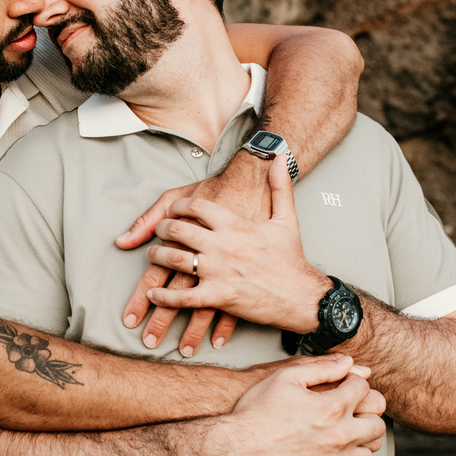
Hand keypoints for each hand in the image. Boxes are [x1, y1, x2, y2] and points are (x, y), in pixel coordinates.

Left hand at [144, 159, 330, 333]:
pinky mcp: (218, 297)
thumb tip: (279, 158)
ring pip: (174, 260)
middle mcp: (223, 245)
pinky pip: (182, 297)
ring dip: (157, 257)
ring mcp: (218, 272)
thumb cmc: (291, 259)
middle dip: (162, 229)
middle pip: (178, 231)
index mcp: (235, 225)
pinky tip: (154, 294)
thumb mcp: (286, 219)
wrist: (302, 295)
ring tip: (153, 255)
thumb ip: (280, 186)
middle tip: (158, 231)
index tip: (173, 210)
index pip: (195, 207)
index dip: (178, 206)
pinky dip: (164, 296)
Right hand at [206, 354, 385, 455]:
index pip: (364, 390)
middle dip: (366, 414)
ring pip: (367, 455)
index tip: (344, 385)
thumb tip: (348, 363)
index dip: (354, 383)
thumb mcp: (285, 377)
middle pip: (376, 426)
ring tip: (339, 434)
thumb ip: (321, 368)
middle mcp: (340, 438)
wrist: (235, 450)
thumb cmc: (256, 413)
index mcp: (333, 409)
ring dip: (358, 443)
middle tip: (349, 411)